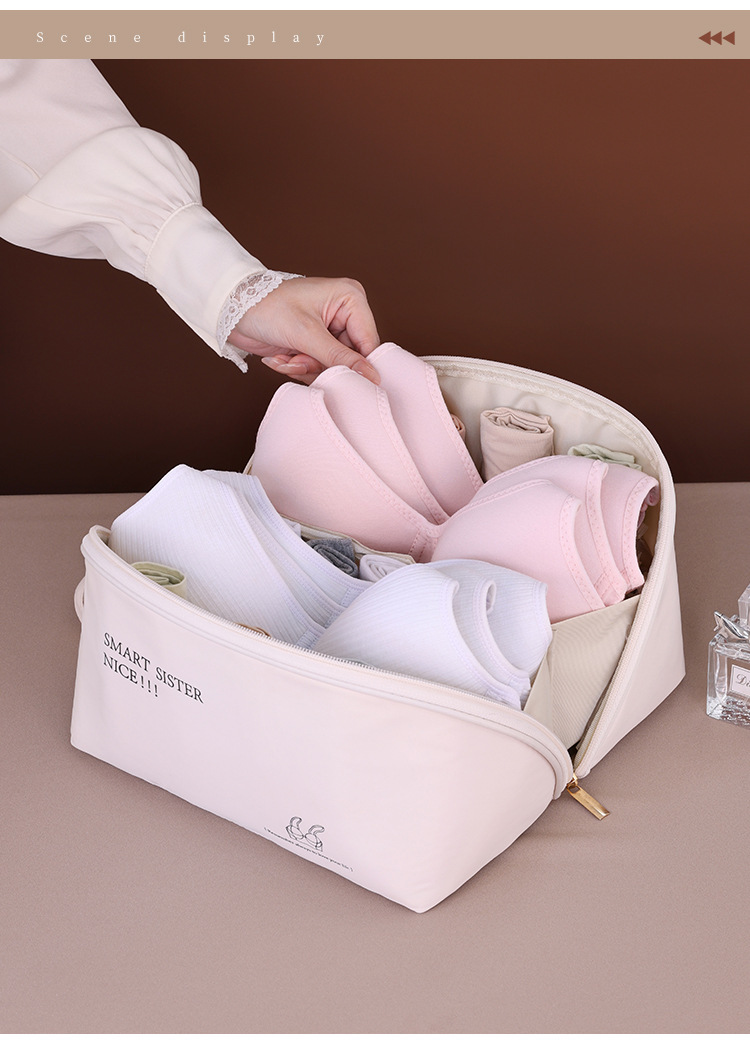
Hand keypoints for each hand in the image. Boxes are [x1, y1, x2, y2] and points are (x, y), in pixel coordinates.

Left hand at [228, 276, 380, 384]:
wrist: (232, 311)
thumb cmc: (267, 307)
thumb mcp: (307, 334)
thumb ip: (340, 358)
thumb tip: (371, 376)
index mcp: (351, 298)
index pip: (369, 343)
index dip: (357, 365)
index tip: (343, 380)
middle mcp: (344, 313)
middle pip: (350, 359)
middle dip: (321, 365)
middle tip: (299, 359)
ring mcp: (329, 330)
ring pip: (332, 367)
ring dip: (306, 368)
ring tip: (287, 356)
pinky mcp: (314, 343)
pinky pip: (317, 368)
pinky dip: (298, 367)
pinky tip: (282, 356)